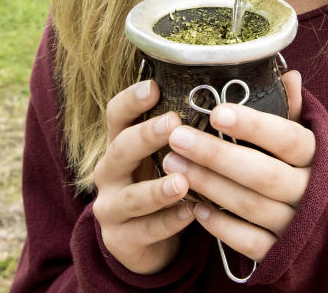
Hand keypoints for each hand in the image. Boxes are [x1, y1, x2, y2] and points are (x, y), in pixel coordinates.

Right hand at [91, 79, 194, 273]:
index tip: (153, 87)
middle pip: (119, 150)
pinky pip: (146, 230)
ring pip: (131, 197)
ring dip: (157, 189)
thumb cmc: (159, 184)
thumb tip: (218, 99)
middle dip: (145, 136)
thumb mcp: (161, 156)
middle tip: (172, 124)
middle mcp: (109, 173)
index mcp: (119, 145)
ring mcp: (111, 208)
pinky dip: (170, 222)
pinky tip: (192, 212)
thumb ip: (176, 133)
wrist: (145, 241)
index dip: (131, 100)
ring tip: (182, 181)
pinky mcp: (120, 240)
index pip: (116, 116)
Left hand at [162, 70, 313, 261]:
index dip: (254, 125)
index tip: (217, 112)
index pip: (287, 137)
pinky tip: (195, 207)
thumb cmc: (302, 171)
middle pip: (263, 173)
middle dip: (216, 155)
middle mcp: (311, 191)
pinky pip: (249, 242)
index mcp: (316, 155)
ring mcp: (297, 225)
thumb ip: (291, 110)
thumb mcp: (302, 140)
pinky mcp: (282, 254)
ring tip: (173, 164)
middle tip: (177, 138)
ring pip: (251, 206)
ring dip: (209, 185)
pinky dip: (221, 225)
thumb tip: (290, 74)